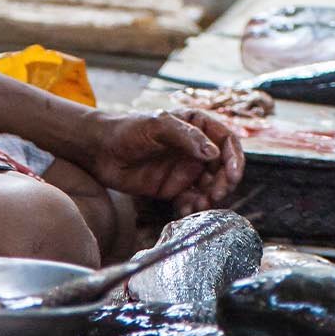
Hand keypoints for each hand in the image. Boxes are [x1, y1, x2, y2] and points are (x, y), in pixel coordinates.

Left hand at [74, 110, 244, 213]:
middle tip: (217, 194)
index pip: (226, 141)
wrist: (100, 151)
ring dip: (212, 197)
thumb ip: (186, 137)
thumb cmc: (128, 129)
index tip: (233, 174)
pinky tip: (186, 210)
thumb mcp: (157, 125)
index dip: (235, 158)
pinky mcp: (173, 188)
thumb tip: (213, 153)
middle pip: (223, 168)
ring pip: (211, 186)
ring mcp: (185, 169)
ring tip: (201, 205)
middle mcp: (195, 149)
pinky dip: (194, 207)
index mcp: (197, 126)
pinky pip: (192, 200)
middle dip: (225, 182)